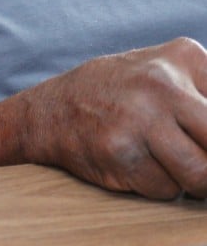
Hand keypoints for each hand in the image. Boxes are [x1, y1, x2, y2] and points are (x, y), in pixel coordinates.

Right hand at [21, 37, 206, 198]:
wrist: (54, 108)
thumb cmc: (125, 94)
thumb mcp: (170, 73)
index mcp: (186, 56)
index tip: (206, 142)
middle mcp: (164, 82)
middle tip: (199, 164)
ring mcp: (140, 116)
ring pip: (200, 176)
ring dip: (189, 181)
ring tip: (167, 159)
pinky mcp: (121, 150)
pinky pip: (164, 189)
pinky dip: (158, 186)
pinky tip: (138, 162)